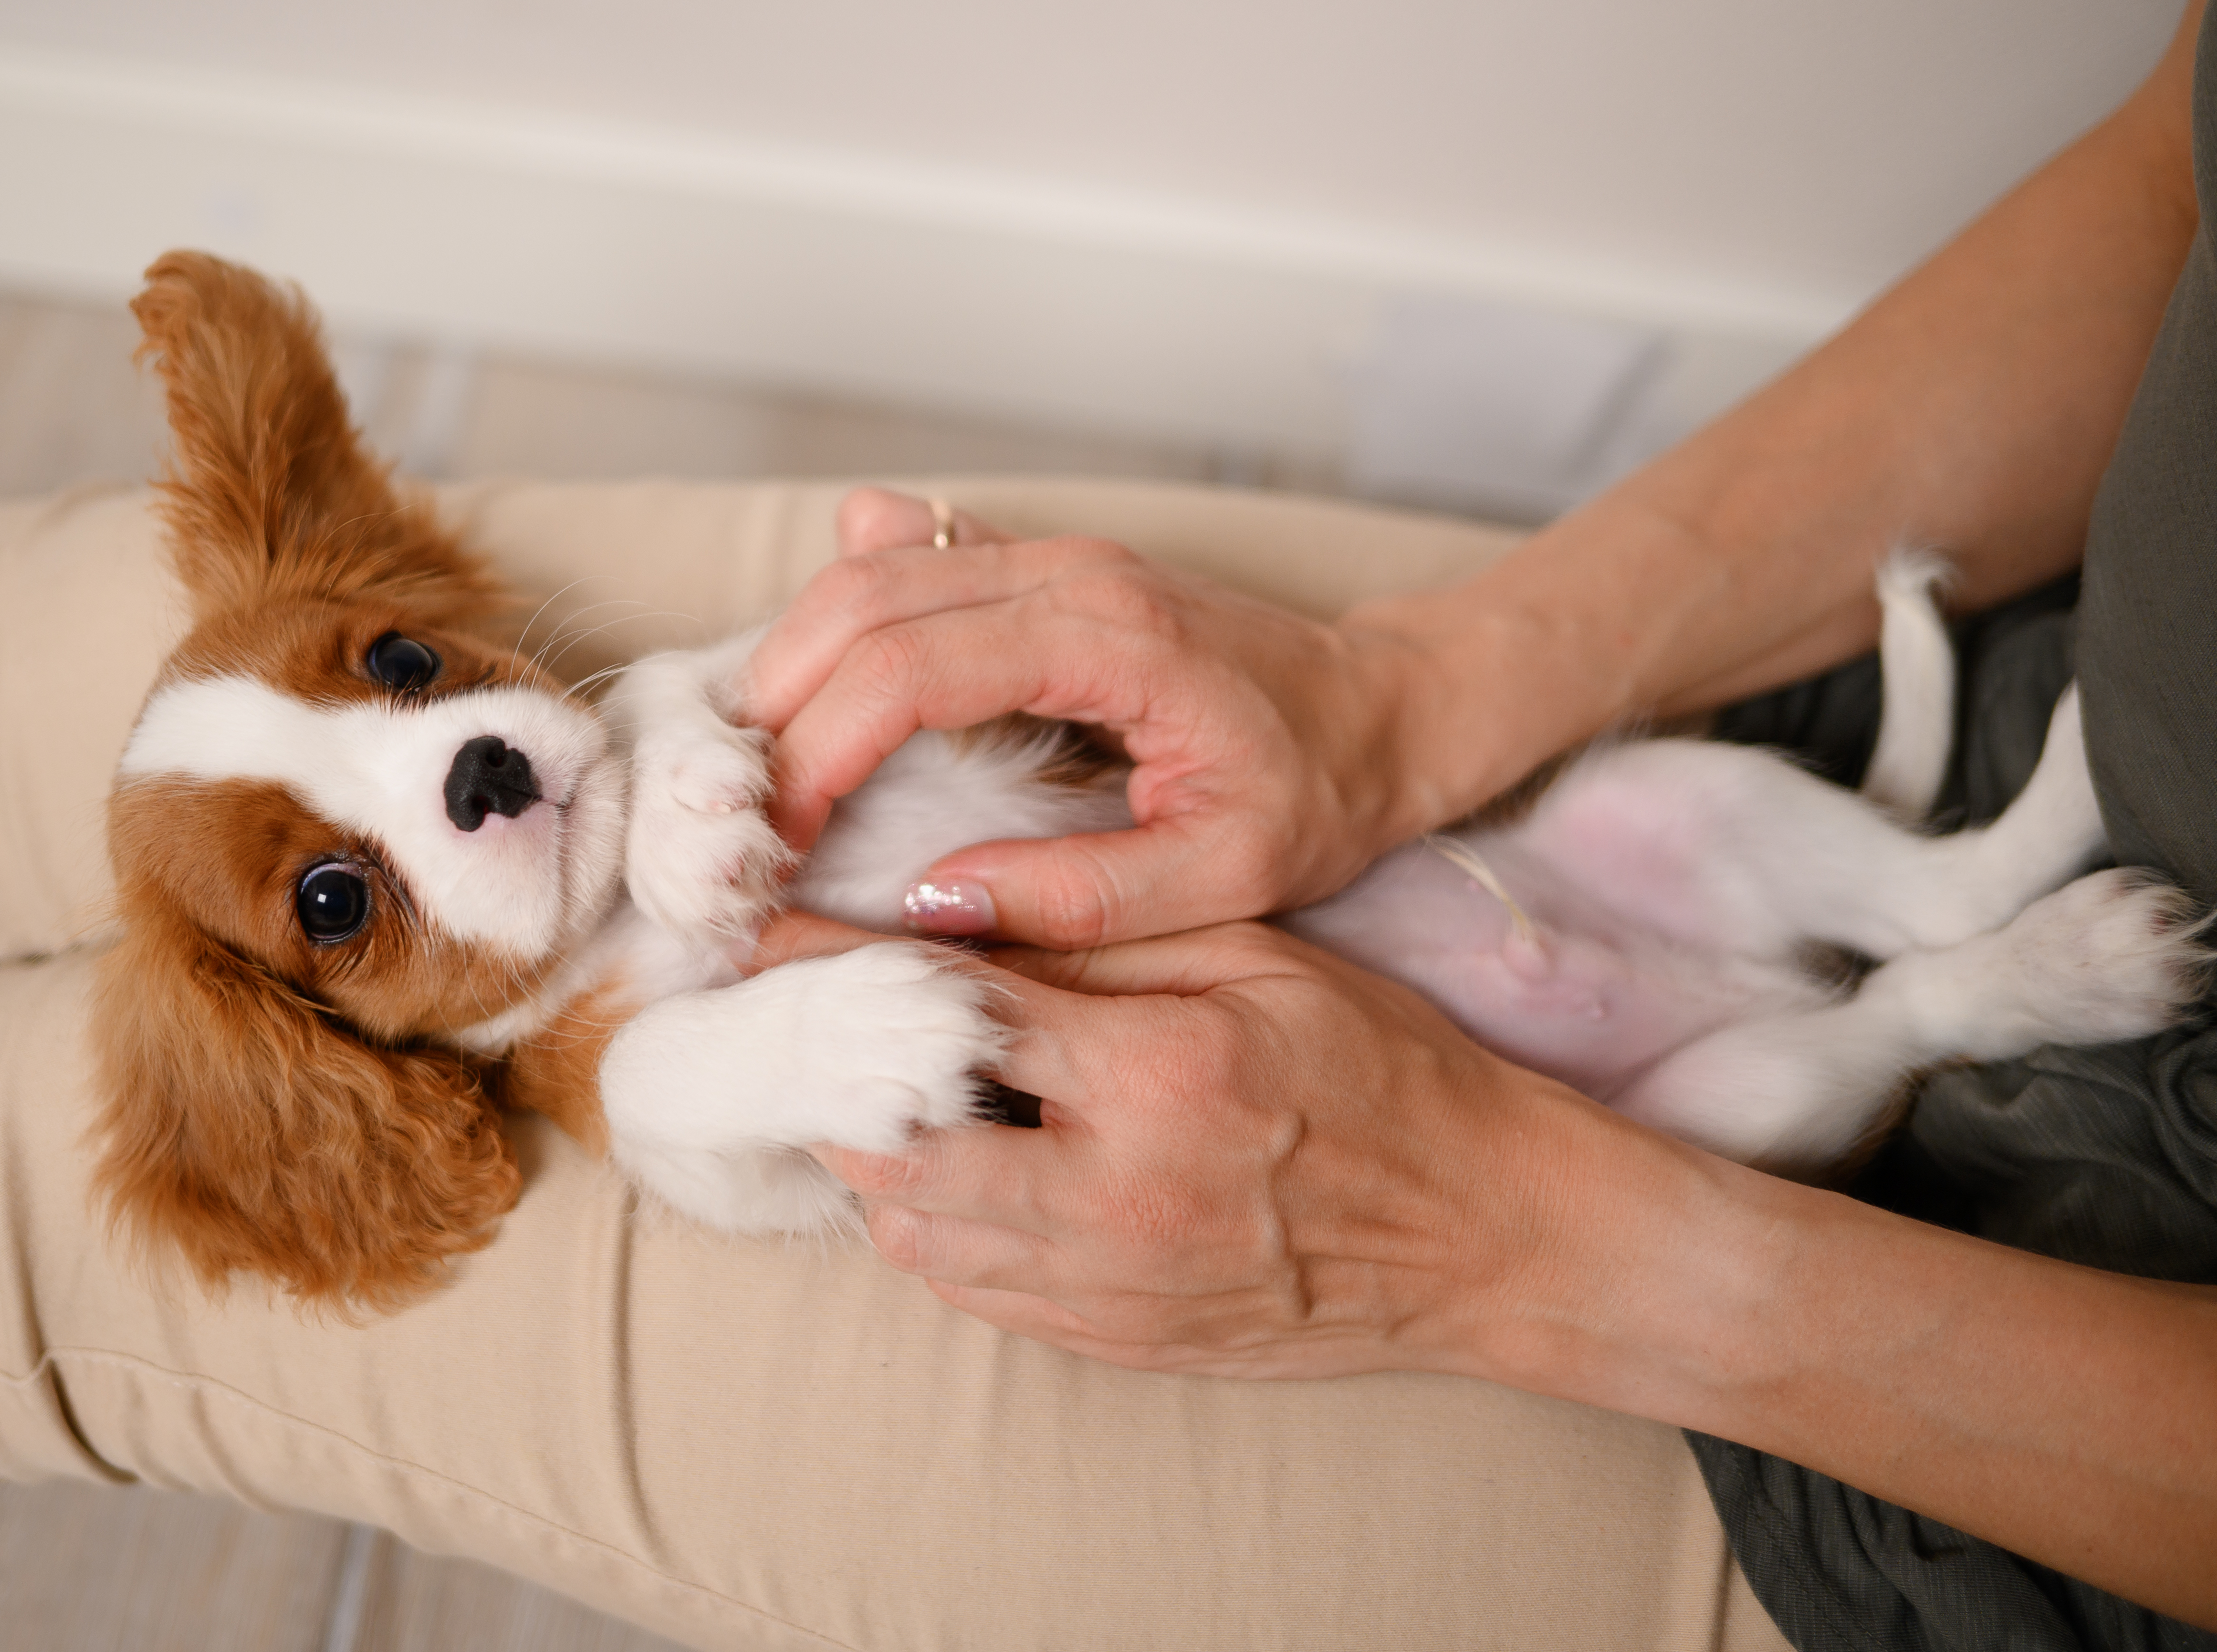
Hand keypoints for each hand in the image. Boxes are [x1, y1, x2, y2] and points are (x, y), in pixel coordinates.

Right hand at [744, 489, 1470, 948]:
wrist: (1389, 707)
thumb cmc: (1319, 789)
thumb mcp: (1225, 874)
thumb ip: (1081, 894)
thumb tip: (931, 908)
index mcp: (1111, 640)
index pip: (910, 667)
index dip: (820, 752)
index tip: (776, 842)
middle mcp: (1069, 574)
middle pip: (861, 599)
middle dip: (777, 707)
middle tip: (741, 817)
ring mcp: (1051, 558)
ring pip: (868, 571)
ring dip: (790, 662)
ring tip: (755, 774)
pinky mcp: (1039, 570)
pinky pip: (907, 567)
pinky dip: (834, 625)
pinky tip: (803, 695)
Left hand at [759, 908, 1605, 1379]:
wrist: (1484, 1232)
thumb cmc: (1383, 1073)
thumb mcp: (1258, 959)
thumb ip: (1100, 940)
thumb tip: (950, 918)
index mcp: (1157, 1074)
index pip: (945, 1015)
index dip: (837, 971)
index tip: (774, 940)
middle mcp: (1118, 1192)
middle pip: (893, 1146)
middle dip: (833, 1079)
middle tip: (815, 1027)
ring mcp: (1112, 1284)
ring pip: (914, 1234)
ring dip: (875, 1163)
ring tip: (885, 1098)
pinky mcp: (1117, 1341)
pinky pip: (973, 1294)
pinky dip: (936, 1231)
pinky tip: (955, 1174)